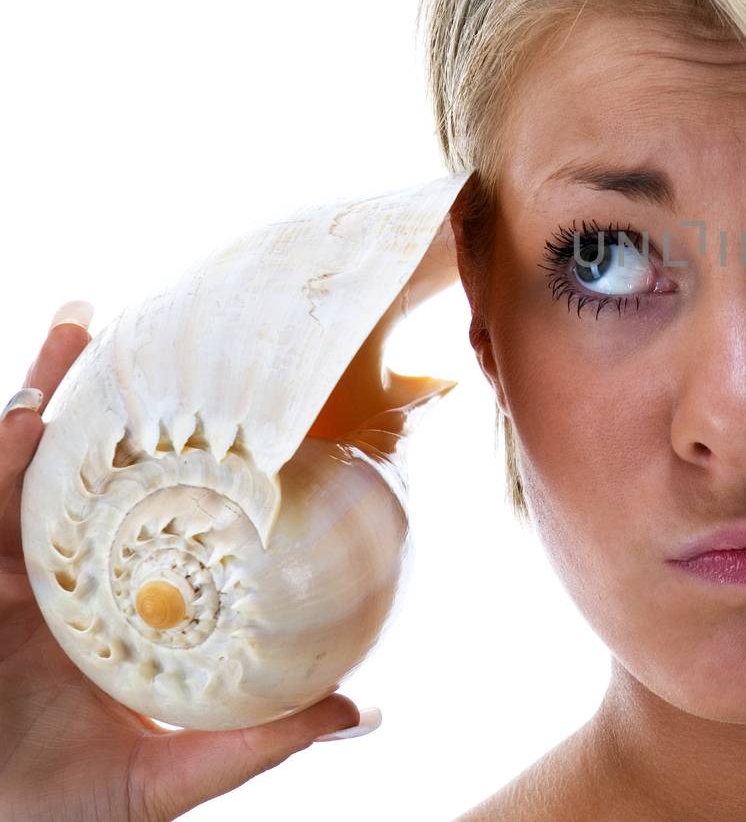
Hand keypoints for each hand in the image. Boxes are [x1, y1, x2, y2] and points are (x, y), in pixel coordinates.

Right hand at [1, 303, 369, 821]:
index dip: (180, 458)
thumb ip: (260, 741)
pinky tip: (28, 417)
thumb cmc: (67, 805)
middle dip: (107, 399)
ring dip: (48, 395)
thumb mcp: (176, 769)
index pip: (153, 512)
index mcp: (116, 601)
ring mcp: (8, 577)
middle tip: (149, 323)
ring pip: (27, 469)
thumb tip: (359, 709)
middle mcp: (63, 576)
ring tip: (83, 325)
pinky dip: (4, 461)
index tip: (236, 402)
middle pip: (87, 471)